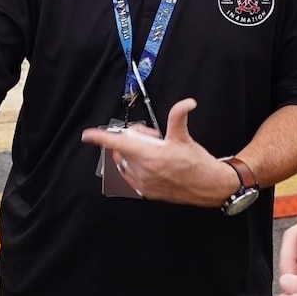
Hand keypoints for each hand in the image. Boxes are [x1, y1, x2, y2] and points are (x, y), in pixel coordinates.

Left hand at [79, 98, 234, 207]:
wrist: (208, 186)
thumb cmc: (197, 163)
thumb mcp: (184, 137)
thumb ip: (179, 117)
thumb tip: (187, 103)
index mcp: (149, 156)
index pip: (118, 143)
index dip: (100, 138)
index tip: (88, 135)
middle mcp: (143, 171)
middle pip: (122, 150)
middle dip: (131, 140)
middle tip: (149, 137)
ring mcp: (144, 184)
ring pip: (125, 163)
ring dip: (132, 154)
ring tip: (152, 152)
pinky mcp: (147, 193)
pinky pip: (130, 177)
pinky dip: (133, 167)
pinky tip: (148, 164)